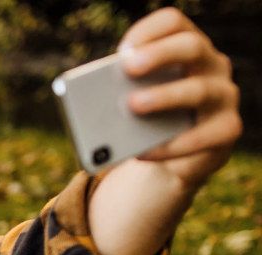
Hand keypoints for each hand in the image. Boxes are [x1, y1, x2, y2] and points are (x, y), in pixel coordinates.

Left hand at [120, 7, 240, 189]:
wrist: (173, 159)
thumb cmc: (150, 120)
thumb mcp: (136, 100)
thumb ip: (123, 92)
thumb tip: (100, 97)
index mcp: (187, 49)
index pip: (173, 23)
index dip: (148, 32)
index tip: (123, 51)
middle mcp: (212, 65)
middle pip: (191, 47)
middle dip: (159, 54)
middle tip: (128, 67)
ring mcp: (224, 95)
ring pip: (198, 90)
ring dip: (164, 96)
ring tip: (132, 105)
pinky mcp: (227, 129)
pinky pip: (201, 136)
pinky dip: (169, 146)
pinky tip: (142, 152)